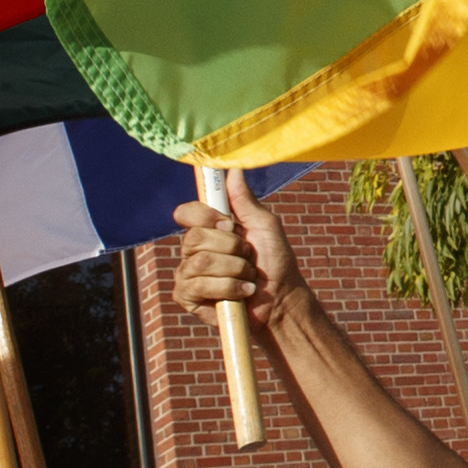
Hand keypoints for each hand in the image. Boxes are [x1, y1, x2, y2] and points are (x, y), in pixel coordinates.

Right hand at [171, 184, 302, 326]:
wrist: (281, 299)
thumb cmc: (275, 261)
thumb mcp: (264, 225)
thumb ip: (245, 200)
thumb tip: (233, 169)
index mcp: (209, 229)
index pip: (187, 213)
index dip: (205, 216)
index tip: (229, 223)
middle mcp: (193, 249)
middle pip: (195, 237)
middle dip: (231, 247)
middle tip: (248, 256)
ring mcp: (188, 273)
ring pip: (200, 261)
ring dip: (234, 269)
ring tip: (248, 276)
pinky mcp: (186, 297)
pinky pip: (198, 285)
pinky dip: (228, 287)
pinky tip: (242, 291)